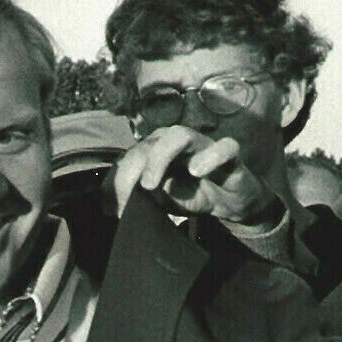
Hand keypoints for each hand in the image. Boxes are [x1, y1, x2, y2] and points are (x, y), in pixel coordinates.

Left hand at [112, 126, 282, 228]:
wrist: (231, 203)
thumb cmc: (193, 195)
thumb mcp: (161, 202)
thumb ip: (139, 198)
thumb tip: (109, 205)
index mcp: (158, 149)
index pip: (132, 155)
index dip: (120, 178)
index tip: (115, 206)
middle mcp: (177, 142)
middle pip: (151, 142)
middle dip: (135, 168)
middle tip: (130, 194)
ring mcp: (204, 145)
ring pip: (180, 135)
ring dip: (160, 157)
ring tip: (150, 185)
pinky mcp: (230, 155)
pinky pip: (225, 146)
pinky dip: (210, 156)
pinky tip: (197, 171)